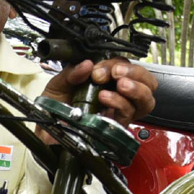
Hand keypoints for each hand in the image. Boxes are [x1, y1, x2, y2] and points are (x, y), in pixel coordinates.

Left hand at [38, 57, 157, 141]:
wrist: (45, 130)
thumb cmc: (55, 107)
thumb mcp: (60, 83)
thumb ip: (72, 72)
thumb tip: (87, 63)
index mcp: (109, 82)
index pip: (128, 68)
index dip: (118, 64)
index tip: (98, 68)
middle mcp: (118, 97)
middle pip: (147, 83)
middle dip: (135, 73)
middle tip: (116, 73)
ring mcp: (118, 113)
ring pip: (146, 101)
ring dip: (135, 89)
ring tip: (120, 84)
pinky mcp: (115, 128)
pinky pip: (128, 115)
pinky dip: (120, 103)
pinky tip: (106, 98)